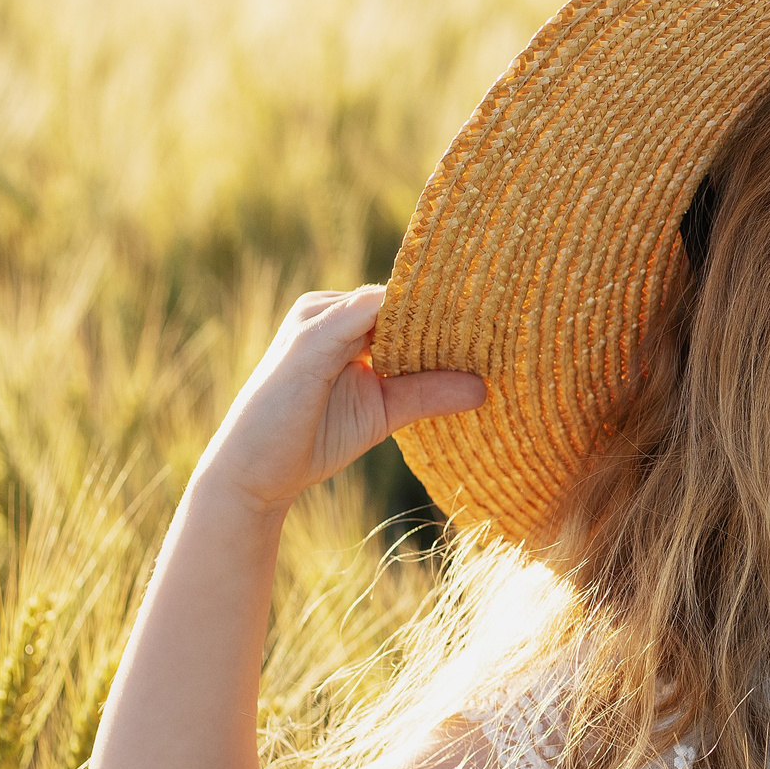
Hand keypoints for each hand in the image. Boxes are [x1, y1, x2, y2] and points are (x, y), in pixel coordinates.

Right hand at [195, 285, 485, 516]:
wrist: (255, 473)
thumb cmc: (314, 438)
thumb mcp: (385, 411)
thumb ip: (428, 393)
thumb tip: (484, 387)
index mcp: (345, 321)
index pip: (408, 303)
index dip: (454, 309)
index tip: (508, 314)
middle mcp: (330, 309)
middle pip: (403, 295)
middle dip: (453, 303)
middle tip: (514, 303)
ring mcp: (318, 318)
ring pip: (391, 299)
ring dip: (440, 306)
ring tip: (495, 310)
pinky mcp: (312, 337)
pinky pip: (368, 314)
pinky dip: (409, 315)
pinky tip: (449, 326)